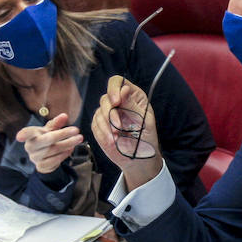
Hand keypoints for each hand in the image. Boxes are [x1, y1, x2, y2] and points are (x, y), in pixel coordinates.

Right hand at [16, 112, 83, 174]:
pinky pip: (54, 160)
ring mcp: (34, 157)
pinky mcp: (40, 166)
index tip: (20, 137)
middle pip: (48, 139)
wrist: (44, 156)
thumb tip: (64, 116)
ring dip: (68, 144)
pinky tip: (70, 149)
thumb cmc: (46, 139)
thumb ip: (56, 123)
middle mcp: (30, 146)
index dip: (23, 135)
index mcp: (31, 135)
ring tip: (77, 139)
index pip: (26, 133)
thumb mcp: (50, 129)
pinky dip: (64, 154)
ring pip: (54, 150)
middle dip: (63, 134)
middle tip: (77, 131)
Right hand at [91, 74, 163, 189]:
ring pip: (99, 112)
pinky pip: (95, 124)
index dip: (114, 89)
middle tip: (118, 128)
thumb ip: (132, 105)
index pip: (117, 82)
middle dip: (110, 114)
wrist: (138, 159)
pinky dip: (102, 133)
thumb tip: (124, 88)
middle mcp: (119, 102)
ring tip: (116, 139)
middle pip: (105, 98)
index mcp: (132, 96)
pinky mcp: (100, 125)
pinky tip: (112, 141)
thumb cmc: (146, 139)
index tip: (116, 102)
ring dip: (106, 126)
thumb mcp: (144, 121)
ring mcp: (107, 113)